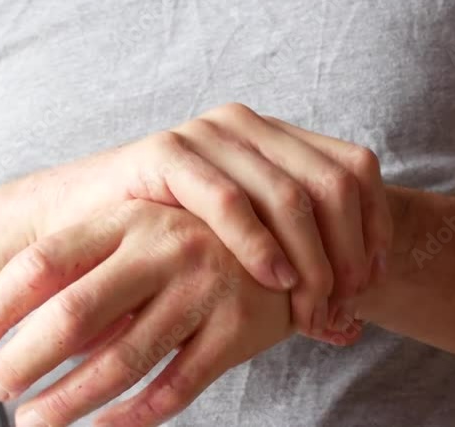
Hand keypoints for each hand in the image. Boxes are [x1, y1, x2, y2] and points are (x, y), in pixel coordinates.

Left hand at [0, 199, 306, 426]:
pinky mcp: (237, 330)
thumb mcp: (139, 235)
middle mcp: (165, 247)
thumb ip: (86, 273)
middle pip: (76, 313)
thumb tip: (7, 333)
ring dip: (68, 400)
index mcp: (129, 217)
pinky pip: (174, 388)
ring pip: (122, 361)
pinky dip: (130, 417)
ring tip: (31, 421)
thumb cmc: (191, 245)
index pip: (43, 262)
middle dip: (25, 360)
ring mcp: (205, 289)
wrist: (291, 245)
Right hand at [17, 103, 390, 334]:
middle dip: (347, 254)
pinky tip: (274, 279)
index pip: (355, 168)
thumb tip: (353, 329)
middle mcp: (248, 125)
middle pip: (333, 183)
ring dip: (311, 260)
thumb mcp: (244, 250)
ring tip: (311, 308)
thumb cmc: (168, 246)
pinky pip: (229, 199)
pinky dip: (259, 244)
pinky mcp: (167, 152)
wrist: (80, 225)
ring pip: (291, 194)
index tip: (370, 283)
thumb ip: (296, 271)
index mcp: (276, 136)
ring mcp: (209, 133)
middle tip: (341, 307)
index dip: (374, 227)